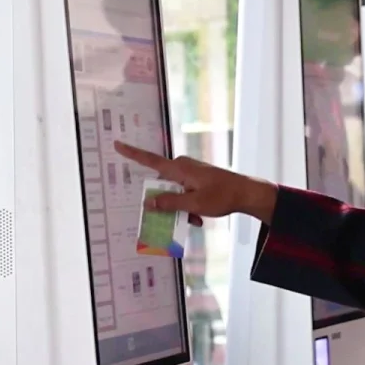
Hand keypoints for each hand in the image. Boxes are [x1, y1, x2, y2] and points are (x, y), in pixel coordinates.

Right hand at [114, 142, 278, 225]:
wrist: (247, 193)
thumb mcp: (193, 203)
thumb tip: (148, 201)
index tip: (117, 144)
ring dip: (181, 207)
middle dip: (168, 203)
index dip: (133, 154)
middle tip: (182, 218)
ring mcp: (192, 172)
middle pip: (163, 185)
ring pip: (176, 192)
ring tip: (196, 220)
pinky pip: (186, 192)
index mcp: (179, 168)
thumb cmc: (222, 196)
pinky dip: (190, 204)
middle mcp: (183, 166)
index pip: (150, 160)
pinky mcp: (199, 178)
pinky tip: (200, 217)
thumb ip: (169, 203)